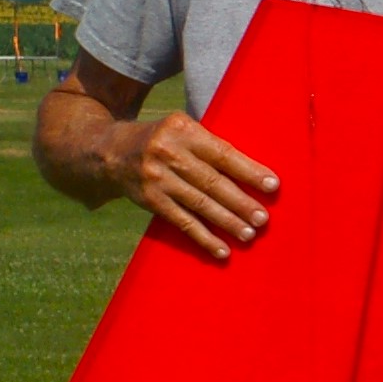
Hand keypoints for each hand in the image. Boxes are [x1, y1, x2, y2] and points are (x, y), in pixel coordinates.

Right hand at [118, 108, 278, 257]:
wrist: (109, 151)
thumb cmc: (164, 141)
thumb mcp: (183, 130)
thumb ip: (211, 146)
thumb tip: (256, 173)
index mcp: (183, 130)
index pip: (222, 153)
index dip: (248, 171)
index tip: (273, 185)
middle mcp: (168, 153)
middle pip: (211, 182)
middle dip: (240, 202)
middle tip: (263, 218)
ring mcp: (156, 178)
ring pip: (198, 204)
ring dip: (227, 222)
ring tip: (248, 234)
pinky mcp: (149, 199)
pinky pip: (181, 221)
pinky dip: (203, 238)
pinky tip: (221, 250)